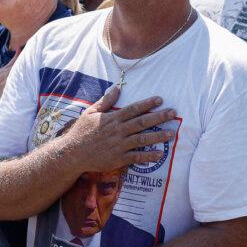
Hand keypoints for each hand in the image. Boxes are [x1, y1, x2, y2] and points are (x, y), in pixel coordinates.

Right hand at [61, 85, 177, 173]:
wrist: (72, 153)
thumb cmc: (81, 132)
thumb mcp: (90, 113)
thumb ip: (105, 101)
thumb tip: (117, 88)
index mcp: (112, 119)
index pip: (133, 109)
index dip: (147, 104)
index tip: (160, 99)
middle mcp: (118, 131)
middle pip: (142, 122)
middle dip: (159, 117)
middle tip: (173, 113)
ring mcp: (119, 145)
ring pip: (142, 139)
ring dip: (158, 136)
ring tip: (171, 133)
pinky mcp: (118, 158)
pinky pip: (136, 156)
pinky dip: (148, 155)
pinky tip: (160, 154)